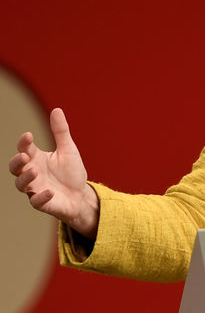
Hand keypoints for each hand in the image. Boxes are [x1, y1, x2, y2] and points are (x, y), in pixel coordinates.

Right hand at [8, 108, 97, 238]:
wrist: (81, 195)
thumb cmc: (71, 172)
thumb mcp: (68, 149)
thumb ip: (60, 132)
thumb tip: (57, 109)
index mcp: (36, 158)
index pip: (24, 148)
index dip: (23, 142)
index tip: (28, 135)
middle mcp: (32, 173)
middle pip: (15, 167)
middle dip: (17, 162)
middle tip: (24, 156)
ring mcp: (35, 188)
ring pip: (21, 184)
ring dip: (25, 178)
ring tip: (34, 171)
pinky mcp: (42, 202)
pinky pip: (36, 202)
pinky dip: (40, 197)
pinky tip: (49, 192)